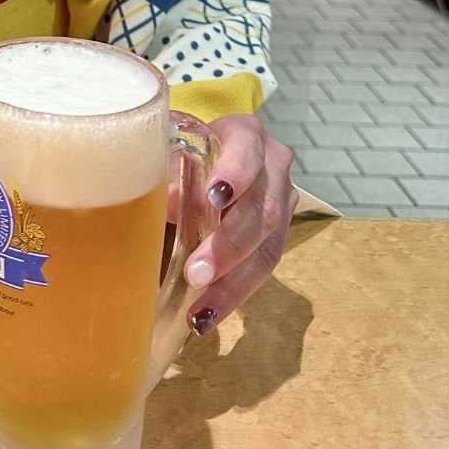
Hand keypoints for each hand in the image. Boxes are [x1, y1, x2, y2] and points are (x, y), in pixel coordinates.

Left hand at [180, 115, 296, 335]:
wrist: (203, 153)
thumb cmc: (180, 147)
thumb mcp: (170, 147)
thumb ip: (168, 169)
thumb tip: (167, 204)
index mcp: (246, 135)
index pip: (247, 152)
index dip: (234, 174)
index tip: (213, 197)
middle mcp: (273, 168)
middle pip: (262, 210)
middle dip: (228, 246)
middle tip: (196, 273)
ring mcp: (281, 203)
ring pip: (268, 248)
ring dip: (233, 284)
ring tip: (201, 311)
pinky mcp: (277, 235)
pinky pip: (261, 268)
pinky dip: (233, 293)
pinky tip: (206, 314)